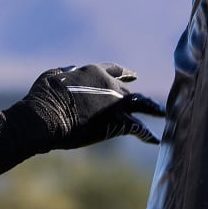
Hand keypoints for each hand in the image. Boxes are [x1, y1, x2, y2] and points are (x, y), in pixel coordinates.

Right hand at [18, 63, 165, 149]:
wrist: (47, 116)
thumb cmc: (44, 96)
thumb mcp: (53, 75)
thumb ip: (66, 72)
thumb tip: (73, 68)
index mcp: (94, 72)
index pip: (114, 70)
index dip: (124, 73)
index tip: (133, 75)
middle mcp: (110, 85)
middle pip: (128, 91)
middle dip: (136, 98)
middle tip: (148, 102)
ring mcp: (116, 104)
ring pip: (141, 105)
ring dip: (153, 109)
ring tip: (163, 114)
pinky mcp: (118, 123)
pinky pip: (139, 128)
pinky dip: (148, 134)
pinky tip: (155, 139)